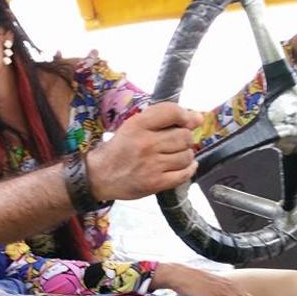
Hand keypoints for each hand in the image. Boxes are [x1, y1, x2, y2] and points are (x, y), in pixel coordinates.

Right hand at [88, 102, 202, 200]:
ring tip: (175, 156)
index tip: (190, 121)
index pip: (172, 112)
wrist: (98, 176)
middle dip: (185, 138)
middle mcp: (145, 144)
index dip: (187, 115)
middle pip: (184, 136)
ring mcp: (151, 165)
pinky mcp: (155, 183)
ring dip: (185, 155)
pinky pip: (184, 174)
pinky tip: (183, 166)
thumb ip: (160, 119)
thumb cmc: (119, 150)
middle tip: (176, 142)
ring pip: (186, 156)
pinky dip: (188, 169)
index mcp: (137, 125)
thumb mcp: (132, 126)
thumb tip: (198, 118)